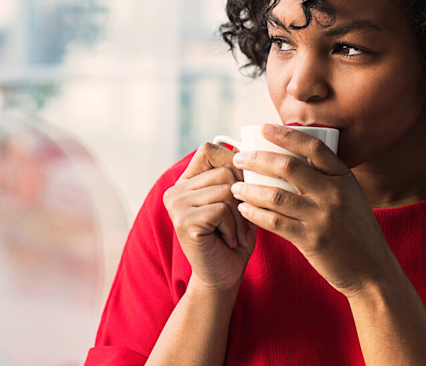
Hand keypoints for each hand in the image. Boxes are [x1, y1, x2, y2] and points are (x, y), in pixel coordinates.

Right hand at [163, 142, 257, 291]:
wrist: (222, 277)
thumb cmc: (234, 238)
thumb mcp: (237, 202)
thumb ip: (237, 176)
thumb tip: (250, 151)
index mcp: (186, 182)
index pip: (209, 149)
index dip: (233, 162)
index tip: (245, 188)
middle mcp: (175, 190)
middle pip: (224, 171)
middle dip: (244, 197)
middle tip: (242, 223)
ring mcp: (176, 205)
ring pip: (226, 190)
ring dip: (240, 216)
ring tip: (235, 234)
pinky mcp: (184, 221)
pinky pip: (222, 210)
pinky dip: (233, 227)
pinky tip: (228, 241)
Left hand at [230, 124, 397, 296]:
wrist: (373, 271)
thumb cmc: (356, 231)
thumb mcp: (351, 197)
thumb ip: (328, 180)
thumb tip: (293, 159)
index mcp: (344, 178)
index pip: (313, 147)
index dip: (286, 134)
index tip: (264, 128)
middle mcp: (334, 194)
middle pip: (288, 166)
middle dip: (257, 158)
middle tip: (239, 158)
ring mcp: (323, 217)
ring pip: (276, 195)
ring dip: (250, 188)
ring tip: (235, 186)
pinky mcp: (312, 240)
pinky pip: (275, 222)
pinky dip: (255, 214)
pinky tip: (244, 209)